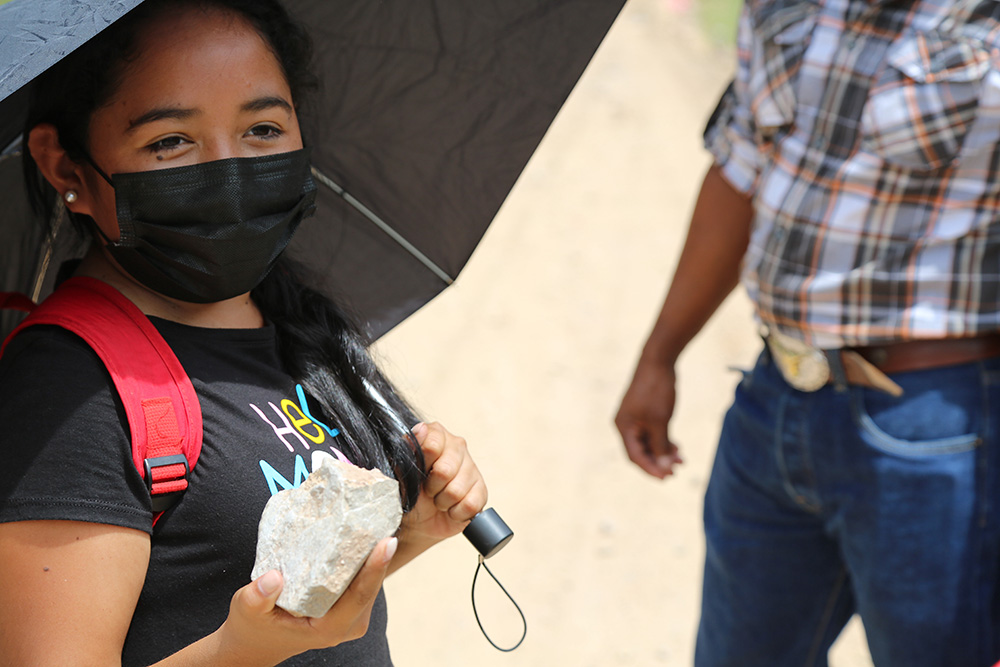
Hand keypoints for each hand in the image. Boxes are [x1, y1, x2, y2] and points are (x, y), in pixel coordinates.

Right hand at [206, 537, 396, 666]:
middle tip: (382, 519)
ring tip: (374, 520)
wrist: (255, 643)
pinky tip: (363, 534)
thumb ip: (258, 596)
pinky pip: (362, 581)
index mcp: (328, 629)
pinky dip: (364, 560)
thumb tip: (274, 577)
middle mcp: (346, 625)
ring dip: (373, 554)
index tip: (387, 542)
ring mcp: (350, 617)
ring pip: (370, 582)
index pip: (359, 596)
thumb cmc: (252, 626)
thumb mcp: (247, 610)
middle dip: (378, 553)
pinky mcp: (348, 608)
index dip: (375, 568)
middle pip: (371, 586)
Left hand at [401, 422, 487, 547]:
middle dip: (432, 487)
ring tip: (438, 499)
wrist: (420, 519)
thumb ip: (409, 450)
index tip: (418, 472)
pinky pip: (469, 504)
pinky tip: (451, 507)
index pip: (432, 443)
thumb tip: (420, 430)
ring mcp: (472, 467)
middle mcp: (457, 446)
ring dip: (442, 502)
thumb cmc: (411, 490)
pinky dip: (455, 512)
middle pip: (445, 470)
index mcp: (436, 435)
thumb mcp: (403, 472)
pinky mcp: (481, 490)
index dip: (423, 464)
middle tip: (428, 490)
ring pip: (456, 491)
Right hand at [615, 357, 682, 478]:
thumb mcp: (660, 421)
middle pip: (641, 452)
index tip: (667, 477)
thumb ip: (660, 445)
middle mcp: (626, 425)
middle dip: (658, 462)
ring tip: (682, 460)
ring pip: (649, 443)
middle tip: (676, 472)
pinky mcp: (646, 412)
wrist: (658, 361)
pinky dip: (665, 442)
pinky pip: (653, 433)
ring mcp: (636, 418)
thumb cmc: (656, 390)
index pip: (635, 456)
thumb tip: (663, 466)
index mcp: (624, 427)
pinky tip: (678, 448)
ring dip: (664, 453)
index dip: (650, 469)